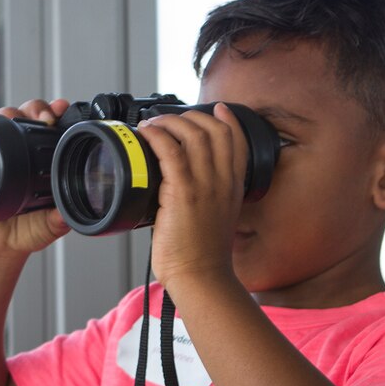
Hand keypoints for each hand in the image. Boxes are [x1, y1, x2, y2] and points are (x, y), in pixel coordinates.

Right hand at [0, 98, 72, 260]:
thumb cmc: (27, 232)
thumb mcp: (49, 226)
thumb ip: (58, 220)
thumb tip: (67, 215)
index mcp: (47, 162)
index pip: (53, 130)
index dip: (58, 116)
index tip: (63, 109)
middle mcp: (25, 152)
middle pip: (29, 116)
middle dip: (38, 108)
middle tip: (47, 116)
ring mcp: (2, 153)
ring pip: (6, 120)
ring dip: (13, 112)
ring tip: (22, 116)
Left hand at [137, 102, 248, 289]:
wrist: (201, 277)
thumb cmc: (202, 255)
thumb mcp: (216, 219)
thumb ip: (208, 196)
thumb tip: (179, 184)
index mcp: (233, 187)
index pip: (237, 141)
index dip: (228, 120)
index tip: (217, 109)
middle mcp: (223, 181)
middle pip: (214, 130)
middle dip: (189, 116)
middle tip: (168, 120)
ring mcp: (205, 185)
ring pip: (193, 133)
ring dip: (169, 122)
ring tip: (153, 125)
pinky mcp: (183, 192)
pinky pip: (170, 150)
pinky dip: (157, 135)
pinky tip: (147, 133)